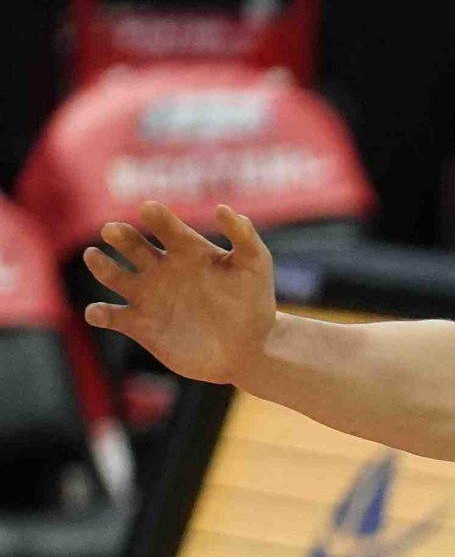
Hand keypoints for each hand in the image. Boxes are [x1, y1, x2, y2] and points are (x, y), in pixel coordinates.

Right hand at [82, 202, 276, 384]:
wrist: (250, 348)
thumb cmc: (254, 302)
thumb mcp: (256, 265)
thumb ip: (243, 236)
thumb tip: (224, 208)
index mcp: (186, 248)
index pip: (165, 225)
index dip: (157, 217)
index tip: (149, 210)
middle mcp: (161, 267)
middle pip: (131, 244)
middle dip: (120, 235)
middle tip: (113, 231)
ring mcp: (148, 295)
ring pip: (113, 274)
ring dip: (100, 264)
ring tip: (95, 256)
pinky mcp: (140, 324)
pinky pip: (111, 316)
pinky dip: (99, 313)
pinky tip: (99, 312)